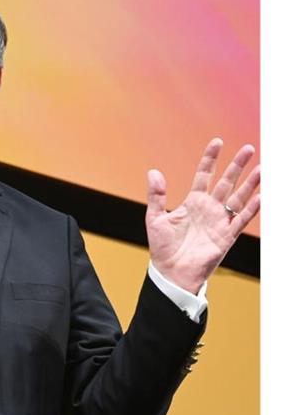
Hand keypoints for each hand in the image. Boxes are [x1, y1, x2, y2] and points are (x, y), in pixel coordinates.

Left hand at [145, 138, 259, 292]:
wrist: (171, 272)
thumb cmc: (162, 247)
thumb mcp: (155, 217)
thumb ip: (156, 195)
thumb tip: (153, 172)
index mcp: (192, 202)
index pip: (204, 175)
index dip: (210, 159)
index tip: (217, 142)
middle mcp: (209, 209)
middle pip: (226, 182)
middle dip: (237, 166)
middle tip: (249, 148)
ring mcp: (219, 222)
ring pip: (238, 198)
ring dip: (250, 184)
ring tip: (262, 168)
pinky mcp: (226, 237)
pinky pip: (241, 220)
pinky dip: (251, 209)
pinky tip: (261, 196)